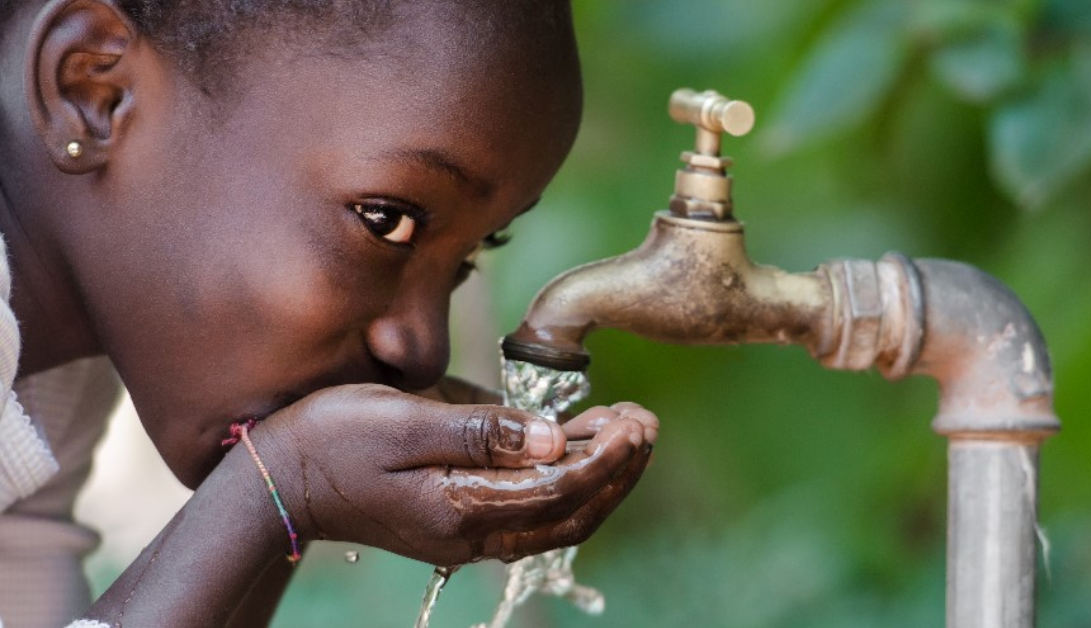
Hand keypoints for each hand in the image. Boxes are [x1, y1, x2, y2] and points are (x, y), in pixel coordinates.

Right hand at [250, 384, 656, 565]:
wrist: (281, 480)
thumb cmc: (333, 438)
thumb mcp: (404, 420)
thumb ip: (481, 431)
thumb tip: (554, 439)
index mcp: (461, 507)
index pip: (560, 489)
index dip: (606, 457)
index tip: (636, 422)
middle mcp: (472, 532)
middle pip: (571, 513)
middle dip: (617, 470)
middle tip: (646, 423)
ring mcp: (467, 533)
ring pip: (557, 518)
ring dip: (599, 479)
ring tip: (628, 431)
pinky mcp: (460, 521)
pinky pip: (532, 511)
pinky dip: (568, 484)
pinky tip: (581, 446)